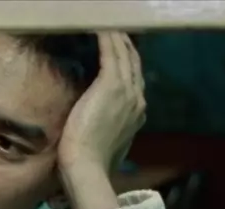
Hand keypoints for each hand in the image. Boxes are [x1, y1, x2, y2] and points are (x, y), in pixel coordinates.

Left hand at [57, 32, 146, 175]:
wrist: (87, 167)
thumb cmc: (90, 162)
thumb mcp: (106, 143)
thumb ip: (110, 129)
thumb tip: (102, 125)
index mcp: (137, 114)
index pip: (134, 80)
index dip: (127, 63)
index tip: (118, 52)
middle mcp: (137, 99)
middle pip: (134, 63)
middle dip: (124, 46)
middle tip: (113, 32)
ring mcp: (127, 91)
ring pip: (125, 54)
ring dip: (116, 37)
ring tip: (106, 26)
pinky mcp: (111, 85)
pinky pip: (111, 52)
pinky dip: (107, 37)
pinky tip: (99, 27)